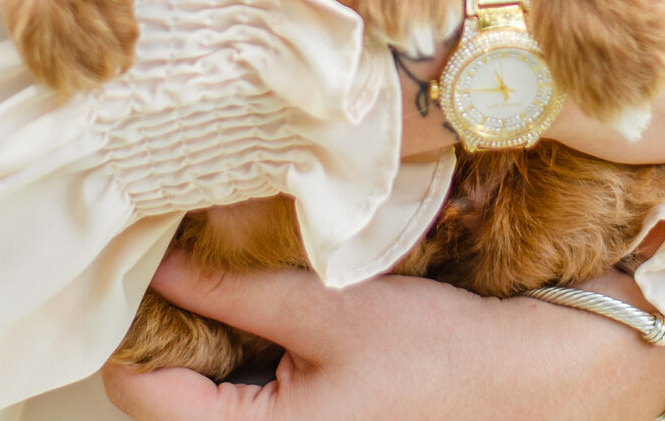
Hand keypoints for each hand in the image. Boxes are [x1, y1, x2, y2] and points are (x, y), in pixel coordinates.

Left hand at [102, 254, 664, 420]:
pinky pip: (252, 410)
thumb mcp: (327, 307)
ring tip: (236, 283)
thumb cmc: (436, 354)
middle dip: (178, 332)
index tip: (145, 261)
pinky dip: (249, 366)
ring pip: (211, 407)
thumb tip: (163, 262)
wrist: (526, 384)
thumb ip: (235, 289)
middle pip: (174, 404)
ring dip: (214, 349)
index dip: (138, 324)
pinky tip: (275, 320)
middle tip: (191, 260)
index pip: (144, 394)